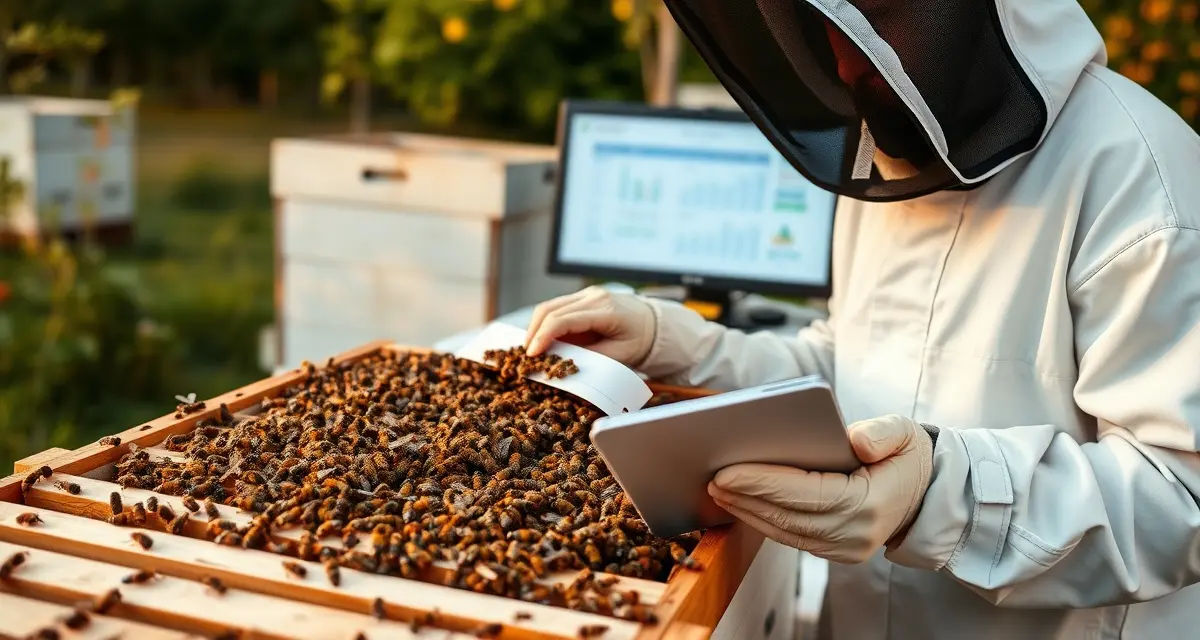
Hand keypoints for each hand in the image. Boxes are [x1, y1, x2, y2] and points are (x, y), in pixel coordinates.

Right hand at [524, 286, 655, 365]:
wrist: (653, 325)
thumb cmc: (638, 342)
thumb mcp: (619, 356)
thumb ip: (590, 358)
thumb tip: (560, 363)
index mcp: (606, 311)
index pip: (564, 320)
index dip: (543, 337)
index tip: (532, 354)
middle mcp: (594, 297)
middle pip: (550, 309)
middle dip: (533, 332)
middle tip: (526, 356)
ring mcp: (588, 294)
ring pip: (550, 306)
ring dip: (536, 327)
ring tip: (531, 349)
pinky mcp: (583, 297)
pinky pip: (557, 307)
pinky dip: (545, 323)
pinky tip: (541, 340)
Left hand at [707, 415, 933, 563]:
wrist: (927, 494)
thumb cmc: (907, 457)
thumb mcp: (905, 432)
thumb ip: (883, 433)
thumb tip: (855, 441)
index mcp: (871, 504)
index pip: (807, 494)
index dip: (764, 483)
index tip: (727, 472)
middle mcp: (856, 534)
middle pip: (788, 516)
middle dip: (745, 497)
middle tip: (711, 478)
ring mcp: (845, 548)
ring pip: (784, 532)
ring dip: (747, 511)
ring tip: (717, 490)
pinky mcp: (835, 552)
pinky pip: (790, 538)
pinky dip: (762, 520)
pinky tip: (740, 503)